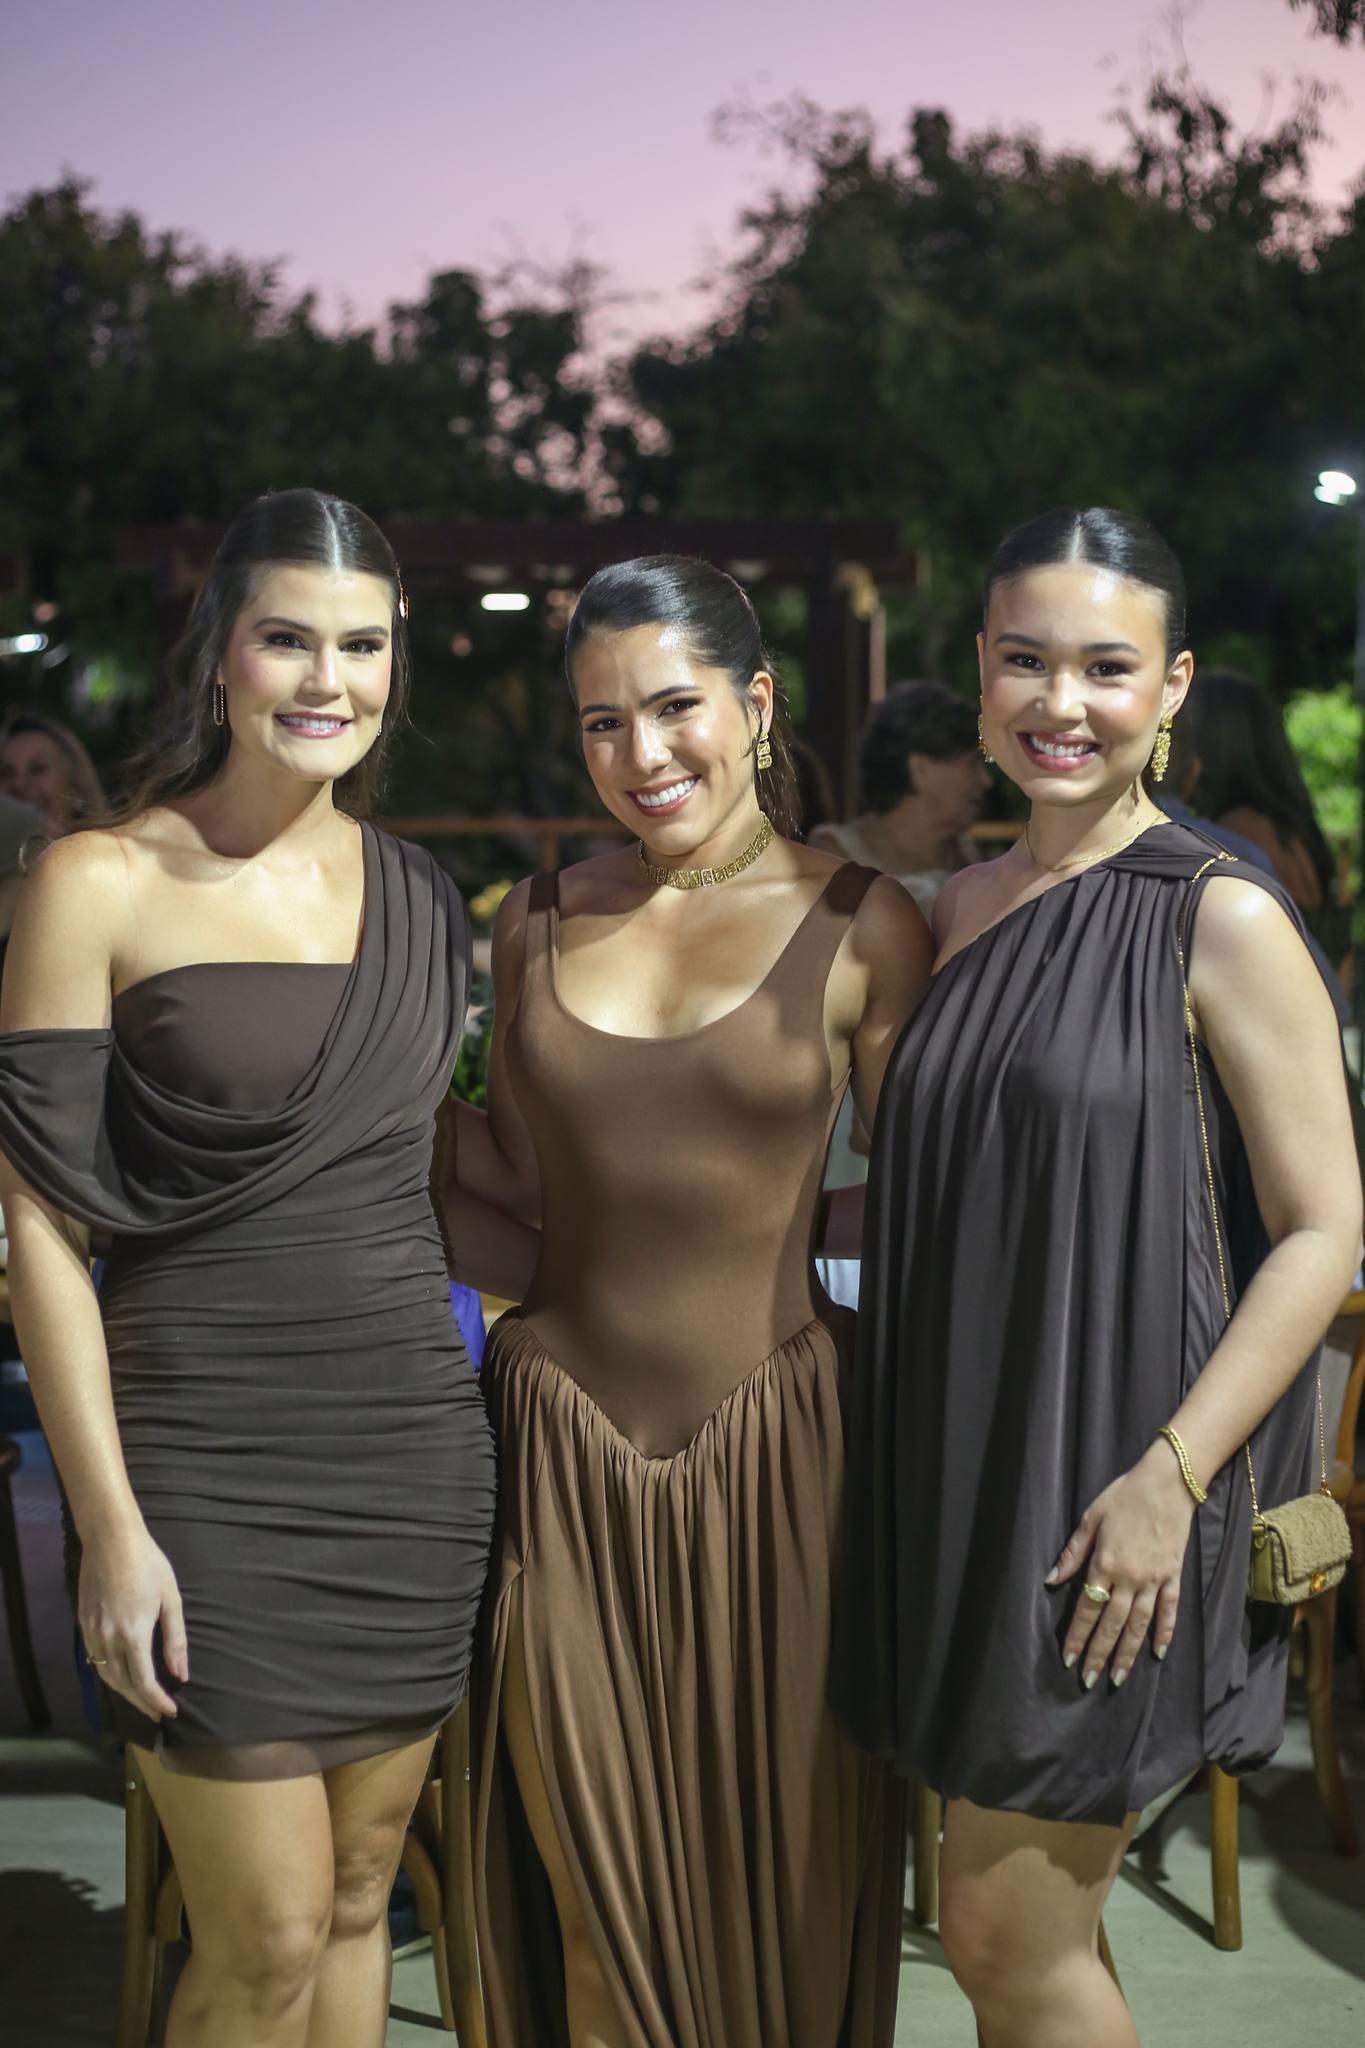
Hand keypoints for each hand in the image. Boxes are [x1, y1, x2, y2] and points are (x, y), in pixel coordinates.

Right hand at [78, 1523, 187, 1720]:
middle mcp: (108, 1639)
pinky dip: (109, 1673)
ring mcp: (92, 1632)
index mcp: (133, 1635)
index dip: (157, 1702)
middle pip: (123, 1685)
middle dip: (141, 1703)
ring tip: (142, 1700)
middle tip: (157, 1713)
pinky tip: (122, 1674)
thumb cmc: (148, 1565)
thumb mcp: (171, 1599)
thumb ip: (175, 1639)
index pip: (144, 1683)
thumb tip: (181, 1674)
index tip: (170, 1712)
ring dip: (124, 1692)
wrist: (111, 1539)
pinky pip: (95, 1659)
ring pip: (106, 1675)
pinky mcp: (83, 1623)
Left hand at [1048, 1445, 1196, 1688]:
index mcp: (1105, 1564)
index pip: (1087, 1609)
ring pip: (1139, 1625)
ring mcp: (1154, 1580)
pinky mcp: (1173, 1576)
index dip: (1078, 1636)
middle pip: (1111, 1624)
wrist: (1168, 1483)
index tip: (1069, 1659)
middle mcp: (1130, 1578)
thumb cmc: (1124, 1496)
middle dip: (1099, 1654)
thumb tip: (1052, 1579)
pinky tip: (1158, 1653)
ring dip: (1127, 1653)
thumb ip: (1072, 1552)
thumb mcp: (1091, 1518)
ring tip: (1118, 1678)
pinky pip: (1169, 1611)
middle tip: (1089, 1680)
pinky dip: (1165, 1633)